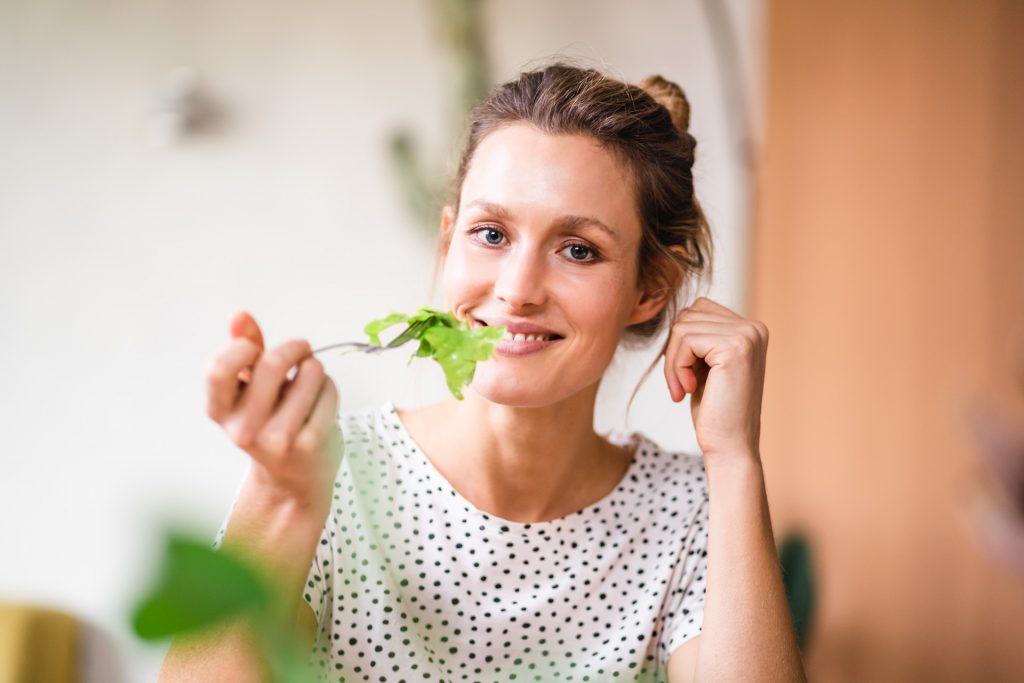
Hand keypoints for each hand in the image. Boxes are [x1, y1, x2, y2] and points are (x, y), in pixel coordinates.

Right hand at [204, 311, 342, 508]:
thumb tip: (239, 315)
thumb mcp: (250, 388)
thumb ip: (244, 349)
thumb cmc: (271, 421)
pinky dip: (329, 388)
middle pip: (272, 363)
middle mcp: (243, 429)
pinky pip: (329, 391)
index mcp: (220, 411)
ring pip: (309, 373)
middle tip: (303, 349)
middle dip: (294, 347)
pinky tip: (321, 402)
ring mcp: (277, 439)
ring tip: (311, 382)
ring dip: (316, 368)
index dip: (242, 348)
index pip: (219, 368)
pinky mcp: (309, 444)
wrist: (293, 480)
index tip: (256, 349)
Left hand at [662, 297, 768, 459]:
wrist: (731, 447)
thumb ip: (700, 337)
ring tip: (684, 388)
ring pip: (683, 326)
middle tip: (681, 384)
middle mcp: (754, 328)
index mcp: (751, 330)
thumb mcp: (706, 366)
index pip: (698, 310)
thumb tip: (678, 314)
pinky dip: (676, 366)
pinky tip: (688, 389)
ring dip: (673, 361)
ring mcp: (747, 335)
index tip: (686, 374)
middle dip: (675, 351)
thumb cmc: (715, 411)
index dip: (682, 341)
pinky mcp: (734, 347)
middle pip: (688, 314)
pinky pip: (685, 339)